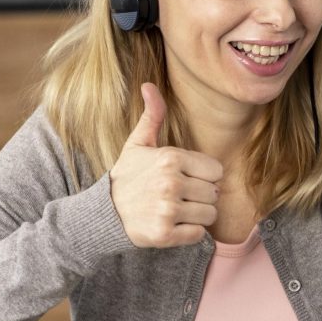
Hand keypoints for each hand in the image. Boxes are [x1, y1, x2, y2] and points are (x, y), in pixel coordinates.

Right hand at [109, 83, 222, 247]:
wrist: (104, 213)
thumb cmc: (127, 176)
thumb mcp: (138, 144)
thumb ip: (152, 116)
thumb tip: (149, 85)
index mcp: (170, 158)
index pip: (216, 170)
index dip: (204, 176)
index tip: (187, 178)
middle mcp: (171, 183)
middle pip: (215, 193)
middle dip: (202, 196)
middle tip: (180, 196)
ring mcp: (168, 209)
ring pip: (210, 214)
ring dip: (197, 215)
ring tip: (177, 210)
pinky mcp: (165, 234)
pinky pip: (199, 234)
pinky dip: (189, 232)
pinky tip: (173, 224)